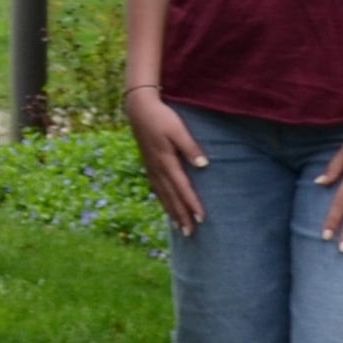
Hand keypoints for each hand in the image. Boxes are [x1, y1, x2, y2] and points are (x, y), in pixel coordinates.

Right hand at [123, 87, 207, 236]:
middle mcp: (158, 169)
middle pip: (172, 197)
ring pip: (163, 196)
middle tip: (191, 233)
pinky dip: (164, 202)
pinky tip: (168, 208)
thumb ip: (190, 147)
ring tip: (180, 228)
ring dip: (172, 212)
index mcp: (166, 161)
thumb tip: (204, 166)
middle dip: (182, 216)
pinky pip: (157, 189)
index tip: (202, 218)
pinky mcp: (149, 166)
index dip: (192, 204)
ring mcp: (151, 168)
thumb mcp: (178, 129)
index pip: (182, 188)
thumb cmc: (161, 117)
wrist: (139, 109)